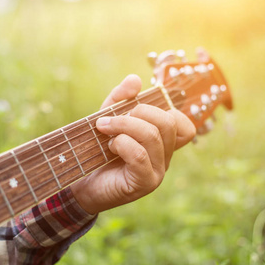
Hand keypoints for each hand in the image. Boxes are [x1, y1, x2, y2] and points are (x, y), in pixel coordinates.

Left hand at [70, 74, 195, 213]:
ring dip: (123, 125)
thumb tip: (135, 79)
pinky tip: (109, 146)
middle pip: (168, 122)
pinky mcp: (144, 183)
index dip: (165, 109)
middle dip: (138, 112)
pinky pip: (140, 155)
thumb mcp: (108, 118)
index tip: (135, 109)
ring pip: (153, 136)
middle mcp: (165, 158)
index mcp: (162, 143)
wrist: (80, 185)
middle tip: (112, 118)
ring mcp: (158, 172)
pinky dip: (122, 143)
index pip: (184, 124)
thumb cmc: (96, 152)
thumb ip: (121, 99)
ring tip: (104, 129)